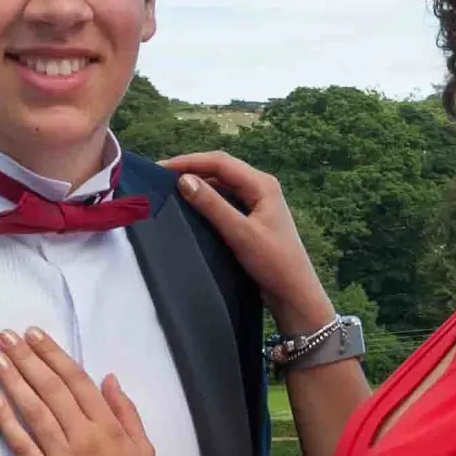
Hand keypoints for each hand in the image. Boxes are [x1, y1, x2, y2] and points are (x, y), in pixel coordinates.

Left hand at [0, 328, 156, 455]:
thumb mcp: (144, 448)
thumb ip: (126, 411)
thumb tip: (108, 378)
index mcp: (108, 426)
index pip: (76, 381)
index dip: (53, 355)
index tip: (35, 335)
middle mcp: (83, 436)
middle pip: (51, 389)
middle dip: (27, 359)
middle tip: (6, 336)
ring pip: (33, 411)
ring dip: (13, 382)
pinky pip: (22, 445)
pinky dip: (7, 422)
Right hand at [164, 152, 333, 338]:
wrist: (294, 293)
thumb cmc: (273, 263)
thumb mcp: (240, 233)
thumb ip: (212, 205)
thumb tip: (184, 181)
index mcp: (262, 184)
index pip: (220, 162)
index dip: (190, 161)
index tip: (161, 168)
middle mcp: (261, 188)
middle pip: (221, 170)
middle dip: (192, 169)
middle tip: (161, 176)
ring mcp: (257, 203)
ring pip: (223, 185)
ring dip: (199, 184)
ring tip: (171, 189)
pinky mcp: (253, 219)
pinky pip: (226, 201)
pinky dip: (207, 200)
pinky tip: (191, 207)